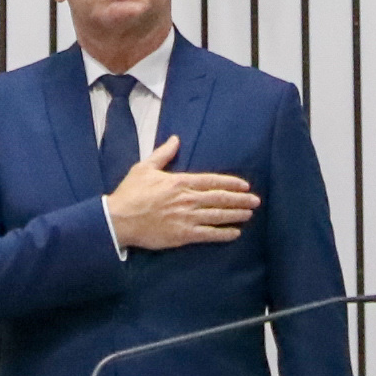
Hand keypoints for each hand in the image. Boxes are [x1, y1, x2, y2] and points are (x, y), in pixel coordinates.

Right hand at [104, 137, 259, 249]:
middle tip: (255, 201)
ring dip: (236, 214)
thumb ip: (163, 154)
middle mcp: (187, 199)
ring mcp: (186, 218)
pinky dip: (223, 234)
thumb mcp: (145, 168)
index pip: (212, 181)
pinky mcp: (182, 235)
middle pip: (220, 198)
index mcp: (179, 181)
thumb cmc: (130, 193)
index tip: (244, 185)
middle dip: (240, 199)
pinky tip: (235, 233)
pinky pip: (208, 234)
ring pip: (218, 215)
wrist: (119, 219)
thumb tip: (175, 139)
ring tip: (249, 214)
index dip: (231, 183)